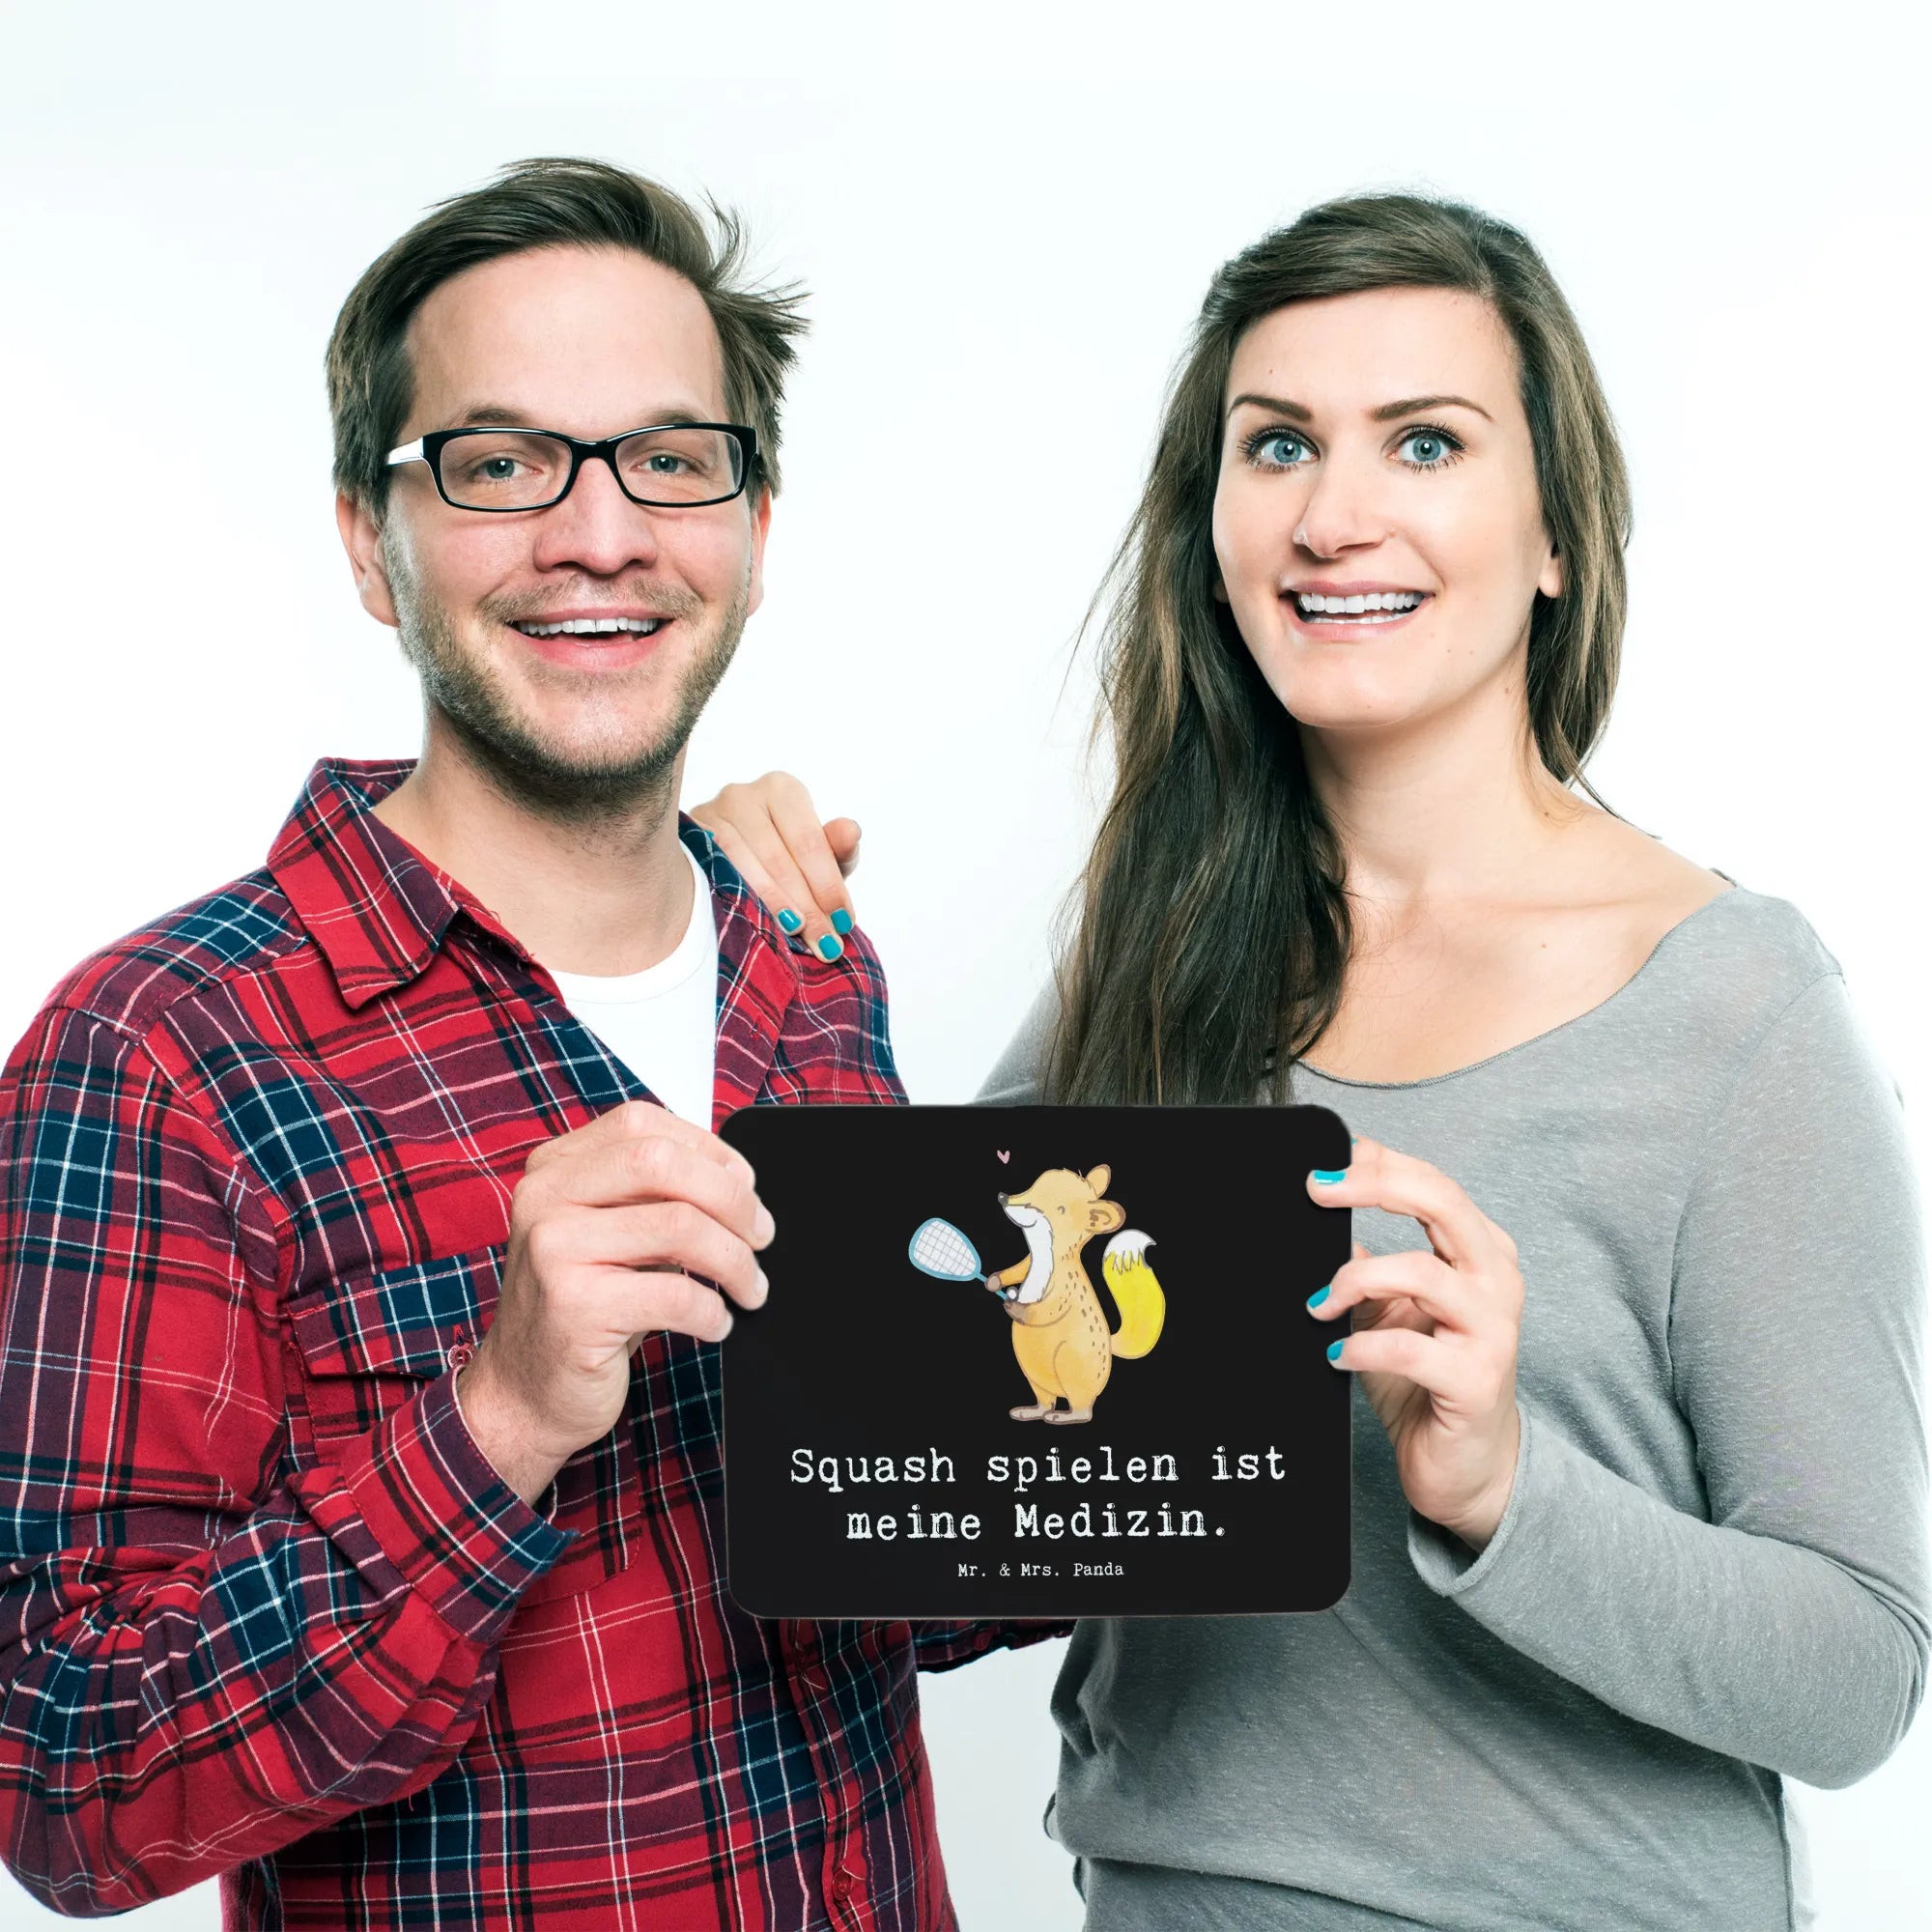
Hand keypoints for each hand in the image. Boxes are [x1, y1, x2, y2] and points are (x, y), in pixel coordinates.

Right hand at [457, 1101, 773, 1504]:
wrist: (522, 1393)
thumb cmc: (581, 1308)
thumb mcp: (608, 1234)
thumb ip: (652, 1196)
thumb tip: (739, 1183)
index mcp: (553, 1168)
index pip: (643, 1125)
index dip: (709, 1150)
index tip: (744, 1187)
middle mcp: (544, 1198)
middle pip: (663, 1163)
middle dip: (732, 1198)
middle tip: (761, 1236)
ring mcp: (553, 1250)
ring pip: (680, 1226)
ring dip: (735, 1261)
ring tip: (750, 1288)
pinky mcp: (574, 1308)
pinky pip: (675, 1294)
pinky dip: (712, 1311)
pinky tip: (715, 1323)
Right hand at [688, 772, 859, 959]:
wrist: (733, 860)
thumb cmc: (786, 855)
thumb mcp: (817, 855)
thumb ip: (837, 847)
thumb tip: (851, 831)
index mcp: (782, 790)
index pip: (809, 842)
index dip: (828, 885)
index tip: (843, 922)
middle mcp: (743, 794)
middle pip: (778, 858)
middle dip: (806, 907)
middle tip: (824, 944)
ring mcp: (709, 814)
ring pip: (744, 868)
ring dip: (773, 907)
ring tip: (796, 937)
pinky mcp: (687, 840)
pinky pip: (714, 873)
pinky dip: (738, 900)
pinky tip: (756, 923)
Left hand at [1304, 1136, 1523, 1548]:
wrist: (1465, 1466)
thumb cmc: (1425, 1380)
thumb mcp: (1388, 1309)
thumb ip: (1364, 1265)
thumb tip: (1314, 1219)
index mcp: (1479, 1253)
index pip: (1434, 1185)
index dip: (1381, 1163)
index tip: (1327, 1161)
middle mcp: (1495, 1281)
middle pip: (1442, 1204)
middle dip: (1375, 1186)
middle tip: (1317, 1191)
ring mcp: (1492, 1331)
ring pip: (1421, 1272)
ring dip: (1354, 1279)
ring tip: (1318, 1304)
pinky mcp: (1475, 1382)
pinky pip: (1410, 1349)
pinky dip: (1361, 1345)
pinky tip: (1336, 1354)